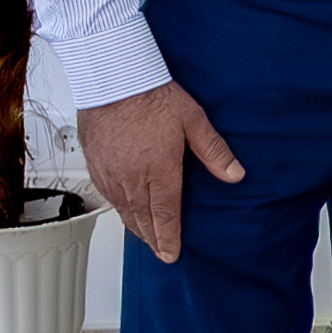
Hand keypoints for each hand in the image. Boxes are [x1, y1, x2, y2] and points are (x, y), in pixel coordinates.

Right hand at [83, 82, 242, 262]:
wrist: (113, 78)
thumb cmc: (152, 94)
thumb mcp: (193, 121)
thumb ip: (214, 151)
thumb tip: (235, 174)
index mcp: (159, 170)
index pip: (165, 214)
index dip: (169, 237)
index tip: (172, 254)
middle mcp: (132, 177)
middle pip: (143, 218)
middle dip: (153, 239)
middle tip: (161, 253)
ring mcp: (111, 172)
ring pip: (123, 210)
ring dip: (136, 227)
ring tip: (146, 238)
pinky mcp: (96, 163)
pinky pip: (107, 195)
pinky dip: (118, 209)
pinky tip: (124, 211)